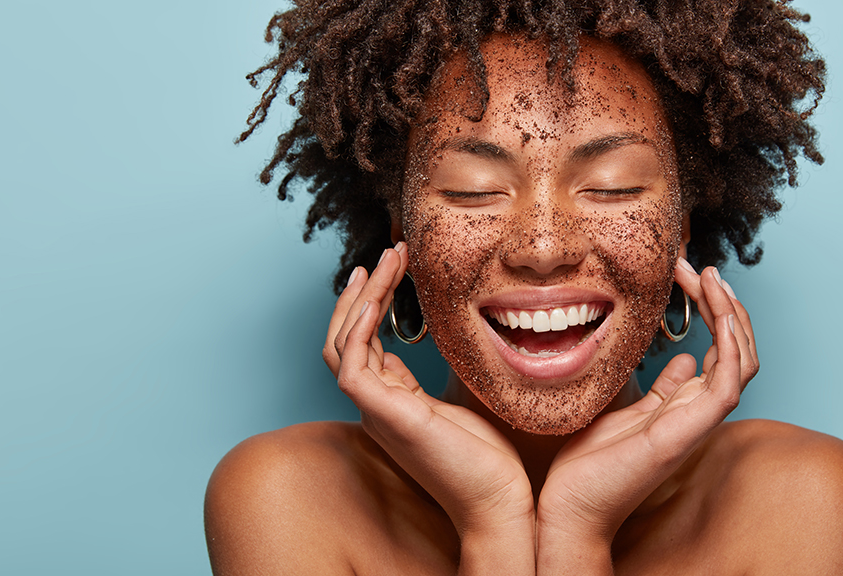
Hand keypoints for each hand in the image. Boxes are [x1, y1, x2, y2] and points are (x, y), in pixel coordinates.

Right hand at [327, 243, 534, 571]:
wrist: (500, 505)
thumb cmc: (489, 461)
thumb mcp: (460, 404)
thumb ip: (438, 376)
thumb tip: (434, 343)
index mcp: (392, 403)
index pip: (364, 345)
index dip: (373, 303)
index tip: (394, 267)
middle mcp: (376, 406)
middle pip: (344, 339)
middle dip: (362, 293)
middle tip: (387, 254)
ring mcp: (376, 412)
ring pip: (342, 345)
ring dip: (360, 299)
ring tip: (385, 262)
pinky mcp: (386, 416)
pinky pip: (351, 366)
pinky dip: (357, 329)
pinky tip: (375, 299)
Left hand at [536, 260, 757, 571]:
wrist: (570, 507)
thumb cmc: (589, 464)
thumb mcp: (623, 409)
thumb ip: (658, 388)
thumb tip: (681, 361)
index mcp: (683, 404)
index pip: (719, 349)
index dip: (712, 309)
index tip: (686, 274)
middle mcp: (696, 411)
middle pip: (737, 350)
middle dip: (725, 303)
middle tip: (699, 267)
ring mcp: (695, 422)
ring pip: (742, 362)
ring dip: (732, 315)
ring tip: (710, 278)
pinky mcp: (686, 432)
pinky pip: (728, 385)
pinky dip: (731, 347)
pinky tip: (718, 314)